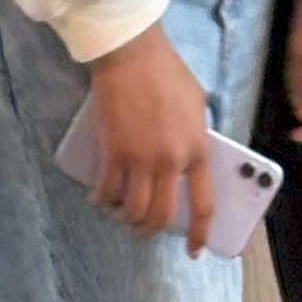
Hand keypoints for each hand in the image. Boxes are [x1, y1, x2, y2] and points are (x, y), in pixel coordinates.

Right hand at [77, 21, 215, 249]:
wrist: (132, 50)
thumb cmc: (167, 71)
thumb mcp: (197, 103)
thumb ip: (196, 135)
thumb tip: (190, 158)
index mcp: (197, 149)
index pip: (203, 204)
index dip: (199, 233)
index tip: (194, 251)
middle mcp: (171, 161)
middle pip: (162, 215)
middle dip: (150, 230)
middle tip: (142, 229)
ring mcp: (141, 158)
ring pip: (134, 210)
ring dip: (125, 218)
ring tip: (119, 212)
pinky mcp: (113, 150)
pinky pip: (107, 190)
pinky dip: (102, 200)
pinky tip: (98, 197)